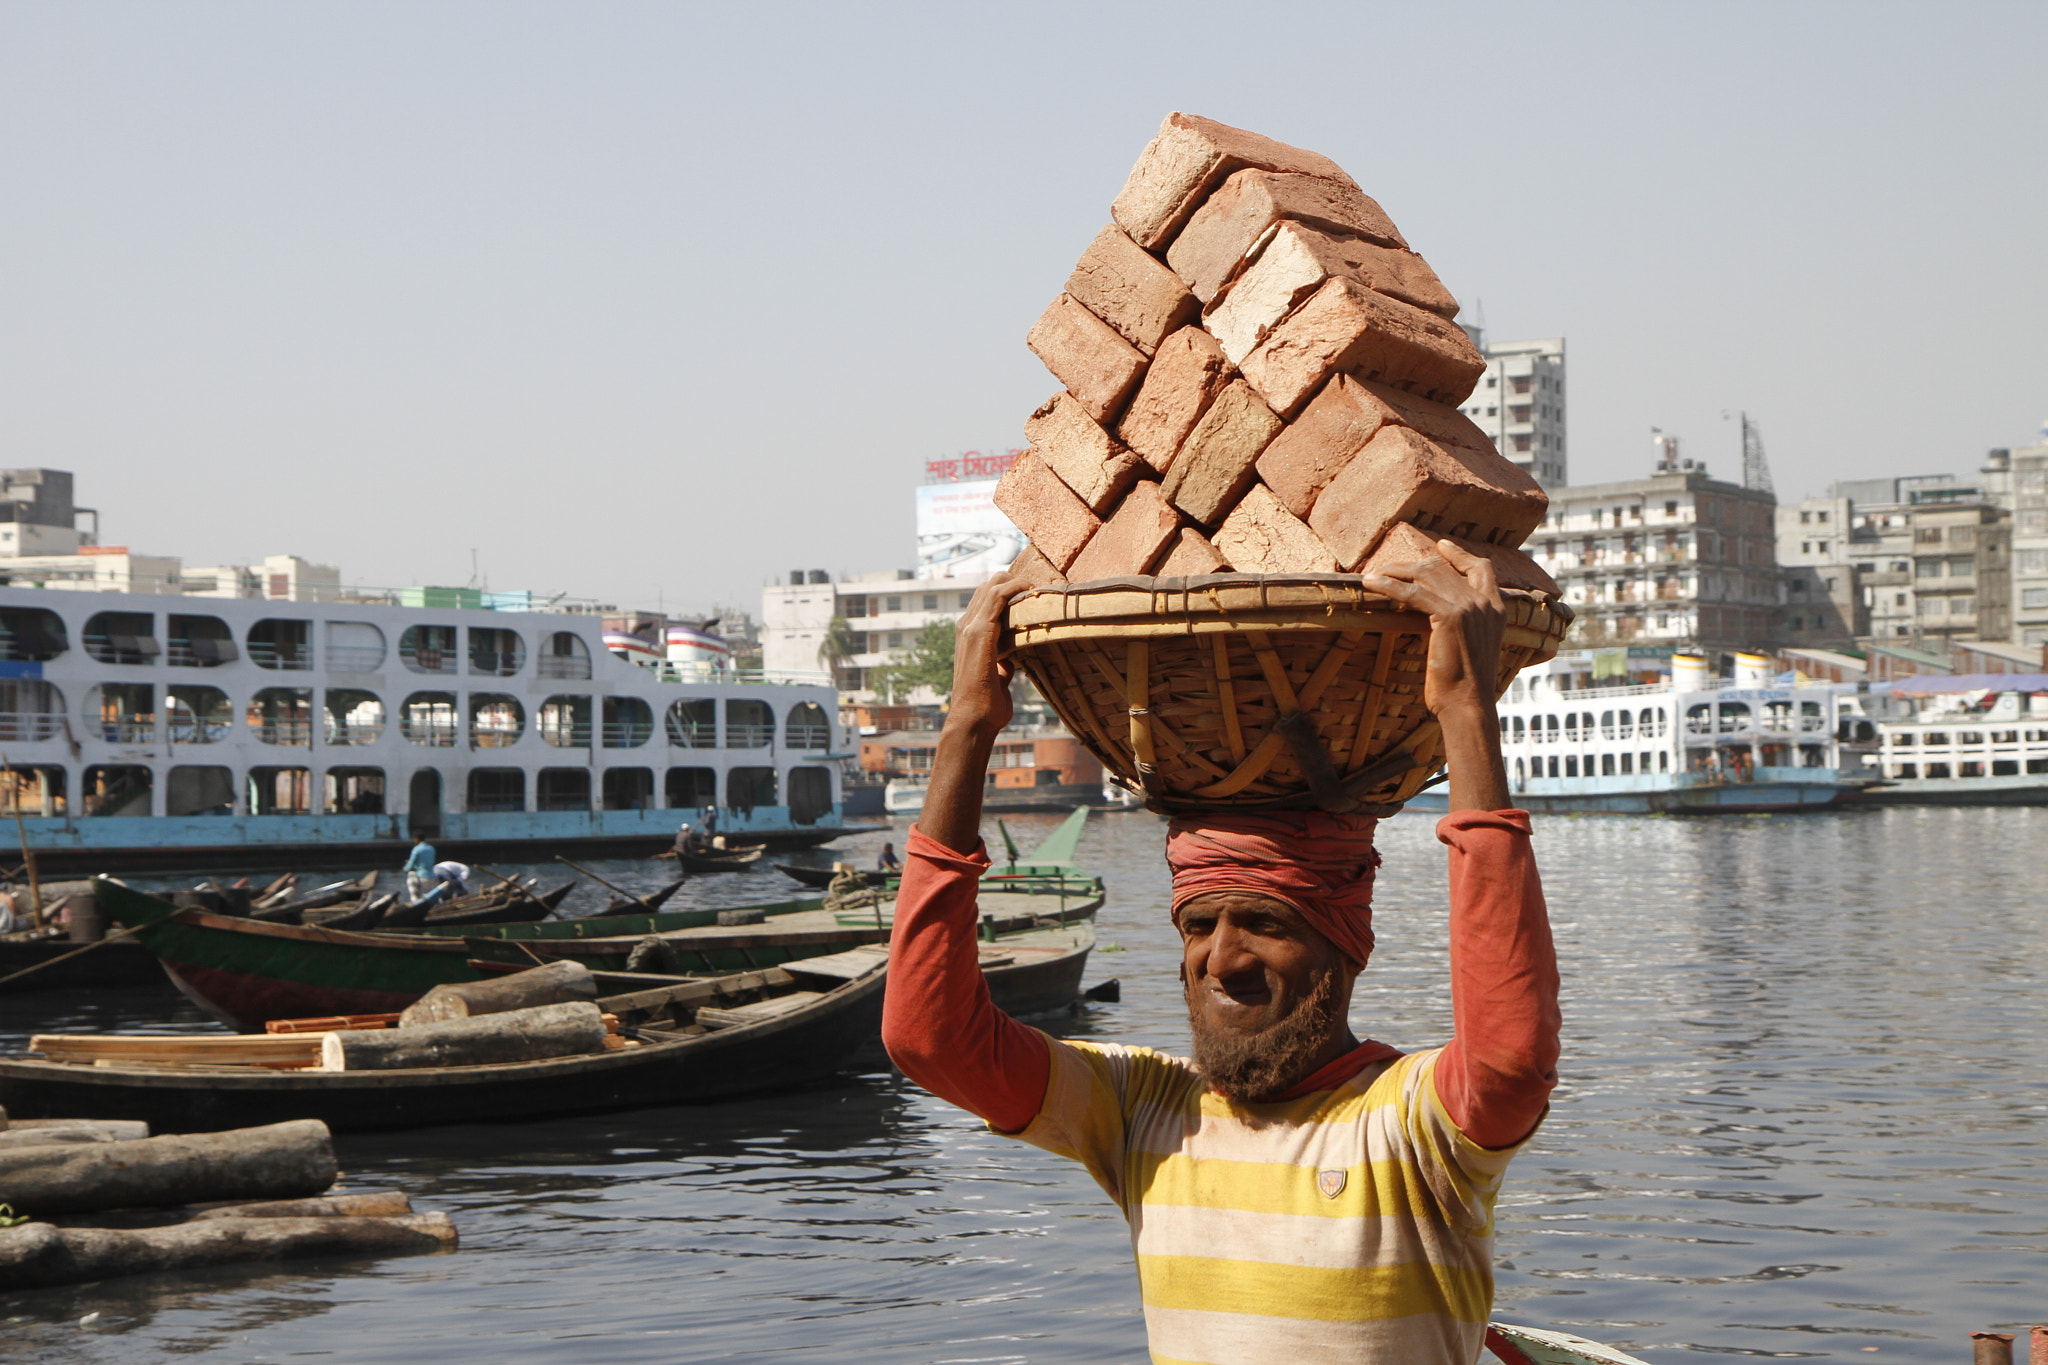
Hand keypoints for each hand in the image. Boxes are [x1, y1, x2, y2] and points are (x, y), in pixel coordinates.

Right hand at [946, 572, 1035, 736]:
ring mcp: (970, 627)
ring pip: (992, 586)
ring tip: (1038, 588)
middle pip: (988, 586)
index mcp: (969, 635)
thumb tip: (1012, 661)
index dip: (1008, 591)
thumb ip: (1001, 663)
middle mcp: (966, 626)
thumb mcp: (996, 676)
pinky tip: (1031, 591)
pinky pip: (997, 596)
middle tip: (1039, 590)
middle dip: (1014, 582)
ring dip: (1017, 582)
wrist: (974, 718)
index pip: (986, 599)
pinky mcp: (980, 631)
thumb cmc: (986, 704)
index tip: (1032, 595)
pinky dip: (1015, 588)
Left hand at [1360, 539, 1504, 719]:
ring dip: (1395, 572)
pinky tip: (1371, 584)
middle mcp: (1486, 603)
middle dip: (1411, 565)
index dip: (1460, 554)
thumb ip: (1465, 627)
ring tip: (1373, 575)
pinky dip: (1388, 586)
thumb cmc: (1465, 686)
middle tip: (1387, 568)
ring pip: (1426, 574)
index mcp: (1497, 609)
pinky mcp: (1450, 616)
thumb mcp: (1471, 648)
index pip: (1482, 569)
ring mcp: (1470, 607)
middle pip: (1444, 568)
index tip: (1442, 544)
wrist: (1468, 704)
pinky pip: (1413, 593)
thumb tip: (1440, 619)